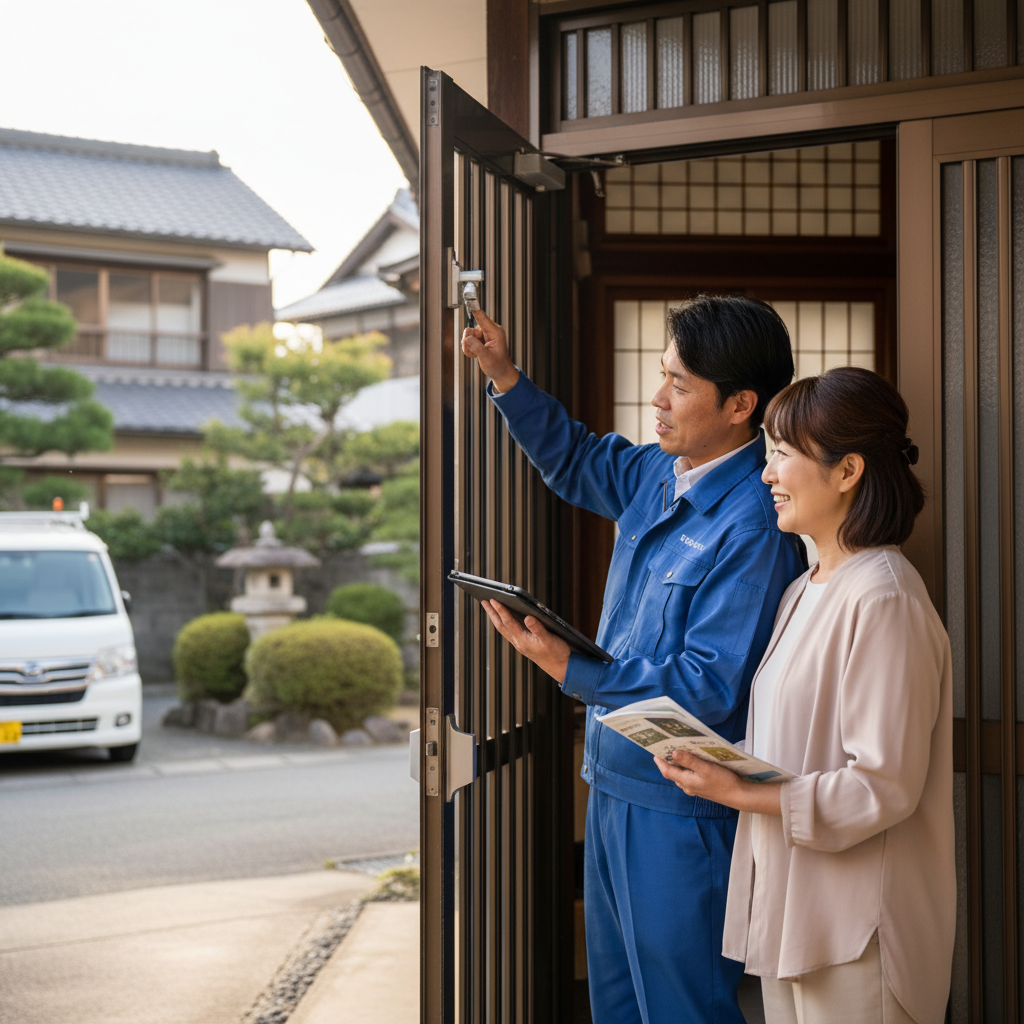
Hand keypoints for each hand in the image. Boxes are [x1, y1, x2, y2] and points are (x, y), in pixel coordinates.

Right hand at [461, 310, 518, 393]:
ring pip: (467, 336)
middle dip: (468, 342)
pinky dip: (469, 348)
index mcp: (495, 332)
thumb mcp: (486, 358)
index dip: (474, 308)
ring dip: (468, 347)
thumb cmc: (497, 365)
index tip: (469, 298)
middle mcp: (490, 330)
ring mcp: (485, 334)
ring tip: (476, 355)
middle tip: (474, 353)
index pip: (481, 316)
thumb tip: (467, 338)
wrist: (501, 372)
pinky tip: (476, 354)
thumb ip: (476, 347)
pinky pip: (468, 340)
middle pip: (470, 330)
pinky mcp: (481, 338)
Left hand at [480, 599, 570, 683]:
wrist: (561, 668)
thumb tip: (528, 617)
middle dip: (492, 613)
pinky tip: (505, 618)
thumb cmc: (556, 653)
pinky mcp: (524, 644)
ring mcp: (520, 644)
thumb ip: (538, 628)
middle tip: (483, 601)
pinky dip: (504, 623)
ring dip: (496, 618)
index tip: (493, 599)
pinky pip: (510, 632)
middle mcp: (518, 642)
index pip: (508, 622)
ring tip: (490, 608)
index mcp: (523, 640)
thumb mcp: (549, 639)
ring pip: (504, 629)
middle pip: (501, 625)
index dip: (500, 610)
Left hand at [654, 750, 782, 815]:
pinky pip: (690, 776)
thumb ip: (689, 761)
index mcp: (686, 782)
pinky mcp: (702, 787)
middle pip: (673, 773)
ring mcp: (695, 788)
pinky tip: (693, 761)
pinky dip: (687, 768)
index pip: (667, 771)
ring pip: (681, 775)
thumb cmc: (723, 781)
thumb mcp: (705, 768)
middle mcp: (688, 786)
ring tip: (677, 751)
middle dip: (668, 762)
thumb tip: (673, 753)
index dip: (660, 762)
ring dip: (678, 764)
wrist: (739, 795)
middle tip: (665, 748)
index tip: (654, 751)